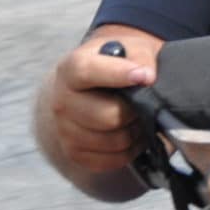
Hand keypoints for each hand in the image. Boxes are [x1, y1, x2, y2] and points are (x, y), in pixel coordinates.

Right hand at [40, 28, 157, 182]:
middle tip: (145, 103)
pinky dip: (131, 150)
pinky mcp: (75, 154)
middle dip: (135, 111)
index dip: (118, 74)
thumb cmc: (118, 65)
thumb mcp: (130, 49)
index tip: (145, 76)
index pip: (86, 72)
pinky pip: (113, 160)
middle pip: (108, 116)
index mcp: (69, 70)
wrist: (98, 87)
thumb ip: (139, 58)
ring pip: (114, 141)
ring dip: (136, 131)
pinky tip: (132, 133)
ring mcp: (65, 131)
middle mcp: (61, 102)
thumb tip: (147, 77)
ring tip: (139, 117)